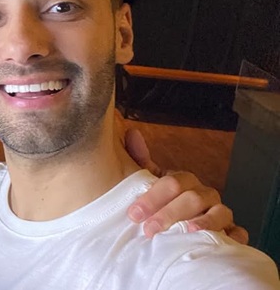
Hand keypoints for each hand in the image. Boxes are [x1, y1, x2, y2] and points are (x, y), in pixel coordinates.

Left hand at [123, 128, 248, 243]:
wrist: (178, 225)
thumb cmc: (163, 204)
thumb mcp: (150, 183)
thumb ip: (141, 161)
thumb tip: (132, 132)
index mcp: (184, 182)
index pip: (172, 183)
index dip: (153, 197)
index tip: (135, 213)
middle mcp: (204, 195)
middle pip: (193, 199)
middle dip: (170, 213)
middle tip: (150, 228)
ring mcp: (220, 213)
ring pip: (219, 213)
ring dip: (205, 222)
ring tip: (188, 231)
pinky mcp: (231, 232)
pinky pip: (239, 233)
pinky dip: (234, 237)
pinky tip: (224, 240)